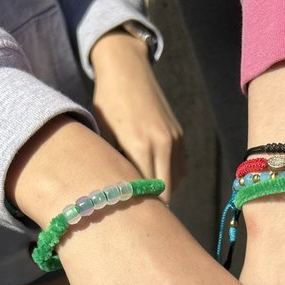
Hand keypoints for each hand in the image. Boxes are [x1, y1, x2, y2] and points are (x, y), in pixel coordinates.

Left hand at [90, 30, 185, 200]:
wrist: (126, 68)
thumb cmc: (107, 102)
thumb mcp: (104, 135)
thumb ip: (115, 166)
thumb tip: (117, 195)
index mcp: (140, 146)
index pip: (148, 193)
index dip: (140, 208)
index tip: (130, 216)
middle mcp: (163, 144)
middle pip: (165, 193)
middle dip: (153, 205)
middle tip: (137, 212)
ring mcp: (175, 140)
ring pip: (175, 183)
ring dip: (162, 192)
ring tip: (143, 193)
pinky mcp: (180, 136)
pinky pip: (180, 169)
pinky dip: (170, 178)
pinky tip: (154, 176)